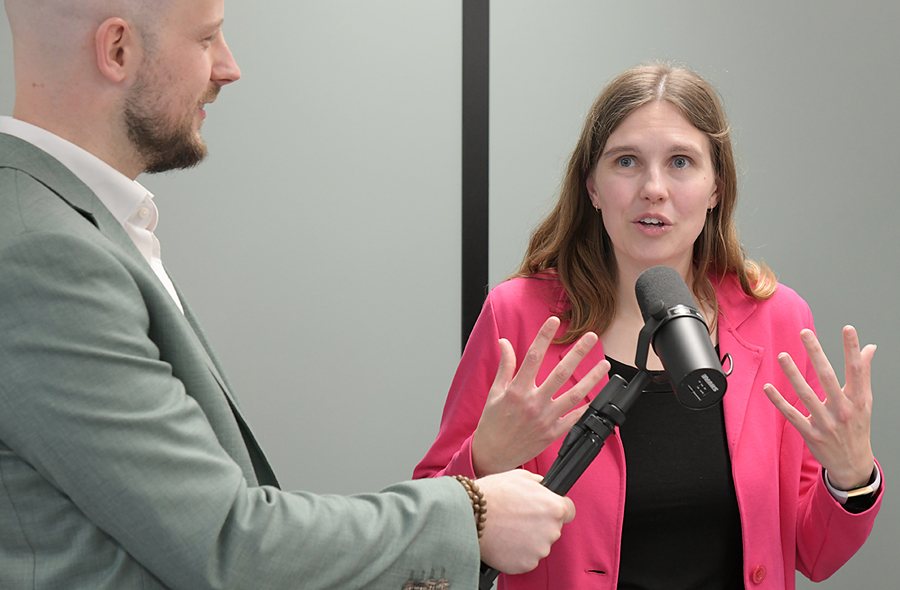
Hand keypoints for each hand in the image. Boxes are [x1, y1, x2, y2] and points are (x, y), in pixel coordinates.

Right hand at [471, 317, 609, 476]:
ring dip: (592, 378)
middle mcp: (533, 403)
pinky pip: (574, 418)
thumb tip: (504, 343)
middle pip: (561, 373)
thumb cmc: (492, 423)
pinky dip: (587, 408)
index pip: (533, 357)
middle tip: (590, 337)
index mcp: (517, 390)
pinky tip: (598, 397)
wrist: (492, 455)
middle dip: (578, 353)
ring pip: (574, 395)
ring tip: (604, 365)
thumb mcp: (494, 392)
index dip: (543, 337)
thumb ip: (504, 366)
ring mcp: (545, 418)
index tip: (553, 322)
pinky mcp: (552, 433)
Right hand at [476, 469, 574, 573]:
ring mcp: (539, 550)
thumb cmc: (492, 494)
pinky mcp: (525, 564)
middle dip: (539, 524)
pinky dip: (517, 552)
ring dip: (528, 539)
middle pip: (552, 528)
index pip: (569, 511)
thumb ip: (539, 484)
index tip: (545, 510)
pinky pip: (526, 558)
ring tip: (508, 528)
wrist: (468, 515)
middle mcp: (551, 530)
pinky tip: (504, 540)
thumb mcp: (520, 477)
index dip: (557, 508)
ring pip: (539, 545)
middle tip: (518, 517)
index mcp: (554, 508)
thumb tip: (544, 486)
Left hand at [763, 326, 875, 489]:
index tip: (848, 329)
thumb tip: (870, 348)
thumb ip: (864, 373)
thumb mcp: (865, 401)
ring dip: (793, 374)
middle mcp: (843, 409)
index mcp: (858, 400)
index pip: (856, 369)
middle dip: (816, 354)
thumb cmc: (857, 427)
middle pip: (828, 377)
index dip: (852, 349)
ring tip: (782, 355)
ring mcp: (826, 422)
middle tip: (805, 333)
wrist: (853, 463)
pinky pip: (792, 414)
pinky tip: (767, 387)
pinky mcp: (811, 434)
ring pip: (806, 394)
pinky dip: (779, 401)